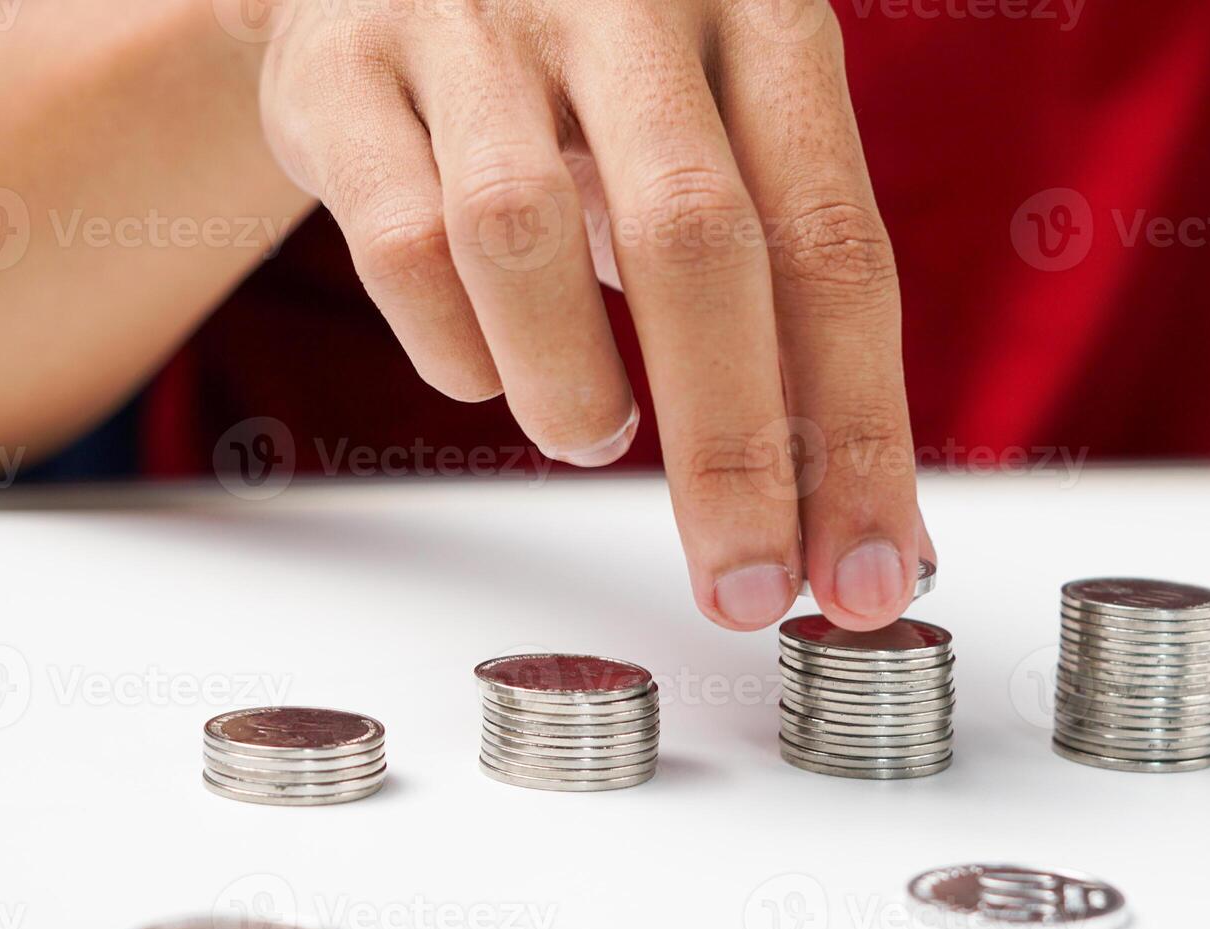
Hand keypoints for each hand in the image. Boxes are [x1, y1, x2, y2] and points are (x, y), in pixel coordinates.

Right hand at [248, 0, 924, 628]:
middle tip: (743, 589)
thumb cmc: (596, 91)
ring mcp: (473, 18)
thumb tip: (864, 532)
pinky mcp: (343, 65)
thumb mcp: (718, 148)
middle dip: (731, 450)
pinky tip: (487, 368)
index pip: (834, 242)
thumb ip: (792, 311)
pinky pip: (398, 243)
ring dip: (570, 388)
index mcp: (760, 7)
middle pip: (698, 239)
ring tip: (592, 436)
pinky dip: (454, 347)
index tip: (866, 577)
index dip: (856, 429)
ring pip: (519, 235)